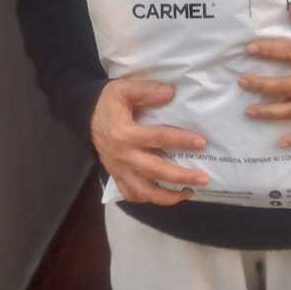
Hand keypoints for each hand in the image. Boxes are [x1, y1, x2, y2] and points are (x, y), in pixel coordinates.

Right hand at [90, 77, 208, 205]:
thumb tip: (170, 93)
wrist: (87, 118)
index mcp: (125, 134)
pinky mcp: (117, 177)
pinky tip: (166, 196)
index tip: (201, 143)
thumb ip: (146, 90)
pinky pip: (133, 195)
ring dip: (168, 196)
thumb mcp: (124, 89)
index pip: (158, 138)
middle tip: (203, 178)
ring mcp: (119, 170)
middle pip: (155, 170)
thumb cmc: (109, 103)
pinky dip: (149, 199)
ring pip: (144, 191)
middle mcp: (123, 156)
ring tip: (189, 193)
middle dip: (181, 176)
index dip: (181, 141)